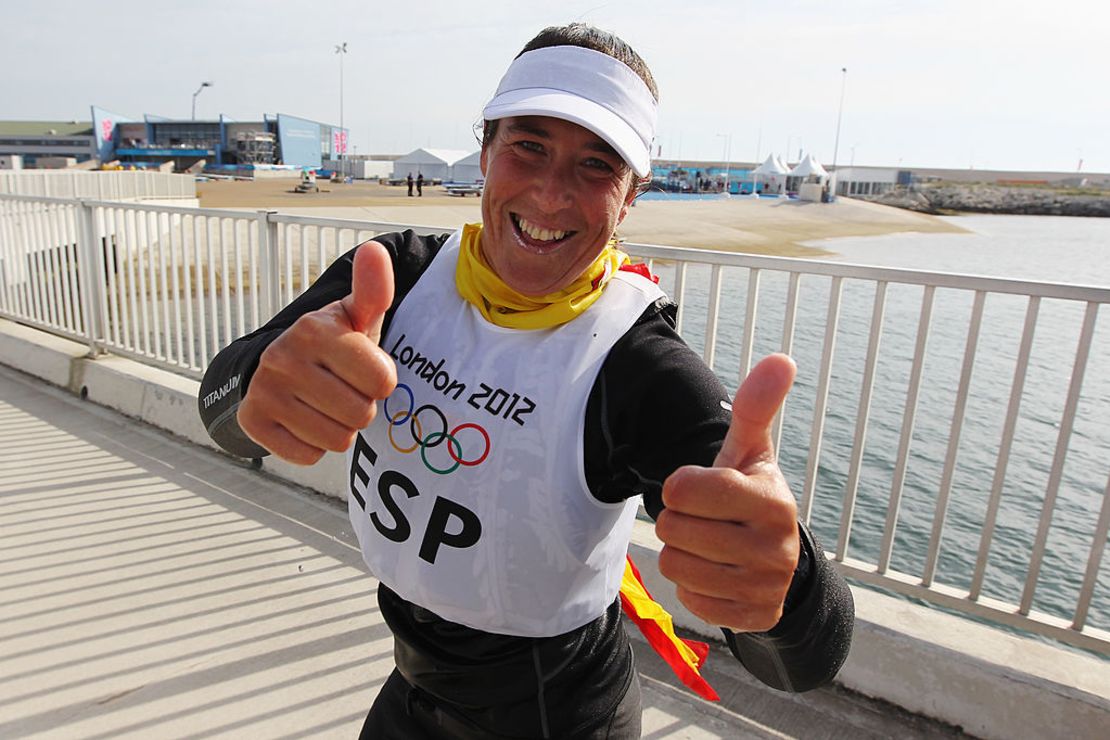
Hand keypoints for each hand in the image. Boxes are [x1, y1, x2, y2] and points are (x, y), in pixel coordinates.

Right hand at [237, 241, 397, 464]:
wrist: (279, 364)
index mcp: (315, 329)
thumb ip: (373, 290)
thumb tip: (374, 250)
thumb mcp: (357, 317)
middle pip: (361, 415)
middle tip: (342, 388)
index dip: (380, 381)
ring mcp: (264, 390)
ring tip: (324, 403)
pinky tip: (303, 420)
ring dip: (339, 428)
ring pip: (337, 440)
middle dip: (360, 407)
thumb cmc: (334, 343)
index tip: (361, 368)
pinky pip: (309, 456)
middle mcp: (284, 357)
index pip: (383, 383)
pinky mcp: (252, 421)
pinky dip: (312, 446)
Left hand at [656, 353, 799, 631]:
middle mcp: (776, 548)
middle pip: (674, 530)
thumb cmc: (748, 493)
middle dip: (678, 521)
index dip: (677, 486)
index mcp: (773, 501)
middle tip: (703, 518)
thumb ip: (755, 407)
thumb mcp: (749, 451)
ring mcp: (767, 587)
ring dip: (681, 552)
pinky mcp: (755, 618)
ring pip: (675, 566)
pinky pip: (689, 599)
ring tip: (708, 543)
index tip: (691, 485)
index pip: (686, 490)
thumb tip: (781, 359)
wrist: (776, 558)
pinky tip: (716, 573)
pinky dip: (693, 585)